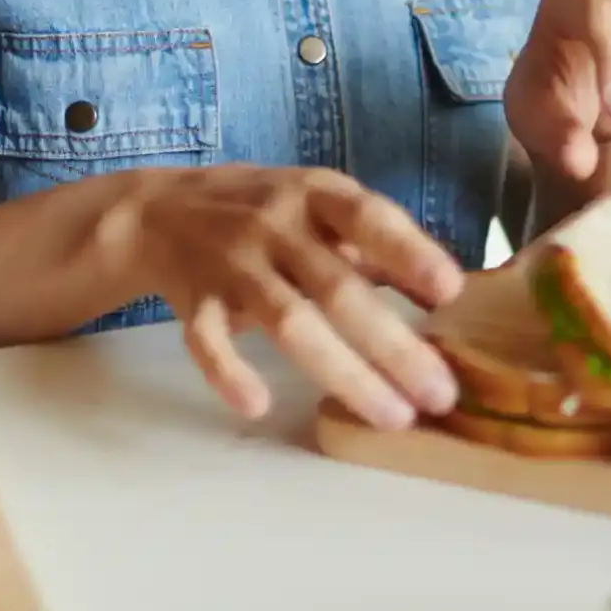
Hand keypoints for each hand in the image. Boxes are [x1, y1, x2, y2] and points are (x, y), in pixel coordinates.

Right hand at [126, 165, 463, 430]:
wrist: (158, 210)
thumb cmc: (262, 212)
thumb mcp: (319, 208)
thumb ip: (377, 245)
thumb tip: (448, 292)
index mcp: (313, 194)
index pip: (367, 217)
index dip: (408, 252)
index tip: (451, 292)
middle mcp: (274, 224)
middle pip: (337, 288)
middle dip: (392, 345)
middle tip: (439, 395)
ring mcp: (231, 262)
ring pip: (288, 321)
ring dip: (343, 372)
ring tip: (391, 416)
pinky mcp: (193, 298)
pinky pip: (207, 339)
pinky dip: (229, 371)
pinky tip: (257, 404)